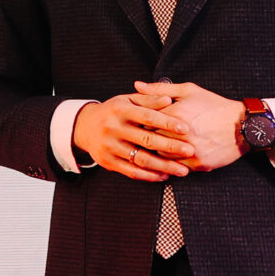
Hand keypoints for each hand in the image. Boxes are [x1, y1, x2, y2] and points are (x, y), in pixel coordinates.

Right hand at [71, 94, 192, 180]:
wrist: (84, 127)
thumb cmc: (113, 112)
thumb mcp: (127, 100)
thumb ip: (148, 99)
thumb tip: (168, 100)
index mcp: (119, 110)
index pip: (147, 116)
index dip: (167, 123)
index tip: (186, 128)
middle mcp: (112, 128)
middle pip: (146, 140)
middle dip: (171, 146)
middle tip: (190, 151)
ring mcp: (108, 146)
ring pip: (141, 159)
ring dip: (164, 166)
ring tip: (183, 170)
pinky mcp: (107, 161)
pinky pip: (132, 171)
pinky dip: (150, 176)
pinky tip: (165, 176)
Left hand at [134, 80, 244, 171]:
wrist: (245, 126)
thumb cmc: (214, 105)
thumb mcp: (188, 91)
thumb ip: (159, 89)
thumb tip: (136, 85)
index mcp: (176, 114)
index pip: (144, 121)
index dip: (139, 121)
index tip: (137, 120)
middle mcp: (182, 135)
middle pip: (150, 140)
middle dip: (145, 137)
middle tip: (140, 135)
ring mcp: (191, 151)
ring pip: (160, 156)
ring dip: (157, 151)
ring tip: (155, 145)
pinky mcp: (200, 164)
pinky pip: (176, 167)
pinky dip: (171, 162)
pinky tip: (170, 156)